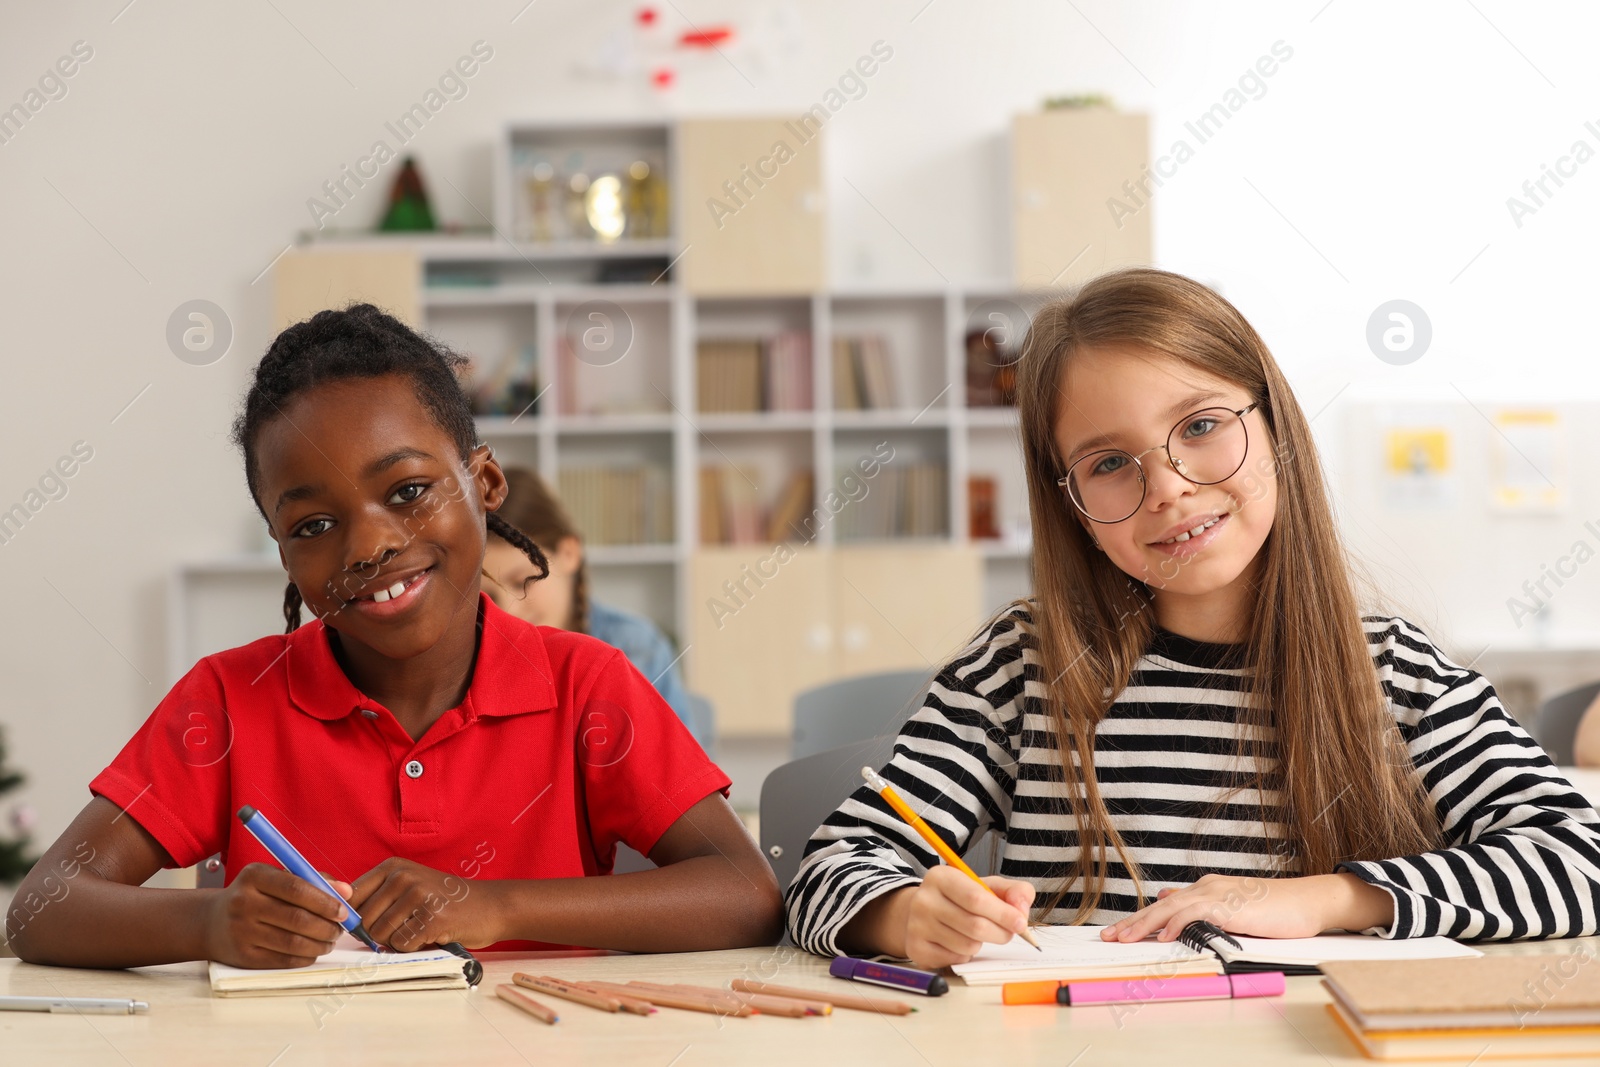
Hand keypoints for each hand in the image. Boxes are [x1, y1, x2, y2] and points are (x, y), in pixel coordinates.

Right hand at [203, 862, 351, 968]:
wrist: (210, 922)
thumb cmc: (256, 895)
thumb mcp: (276, 877)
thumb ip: (313, 880)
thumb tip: (346, 891)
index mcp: (254, 876)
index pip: (296, 888)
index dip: (325, 901)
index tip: (343, 910)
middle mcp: (243, 903)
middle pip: (297, 918)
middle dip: (327, 926)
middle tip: (340, 928)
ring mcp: (241, 931)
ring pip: (293, 942)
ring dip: (320, 943)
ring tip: (330, 939)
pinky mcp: (243, 956)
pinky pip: (284, 960)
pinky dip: (306, 957)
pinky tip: (313, 950)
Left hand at [347, 858, 494, 951]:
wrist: (491, 905)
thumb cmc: (446, 901)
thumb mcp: (410, 886)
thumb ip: (378, 898)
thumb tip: (342, 923)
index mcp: (393, 866)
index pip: (351, 897)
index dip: (354, 918)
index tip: (369, 925)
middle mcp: (403, 875)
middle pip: (364, 920)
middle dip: (379, 934)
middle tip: (404, 928)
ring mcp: (418, 894)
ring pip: (381, 935)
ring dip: (397, 941)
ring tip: (420, 929)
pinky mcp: (431, 917)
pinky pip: (401, 945)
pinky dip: (413, 948)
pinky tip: (431, 934)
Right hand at [900, 865, 1034, 968]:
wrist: (922, 912)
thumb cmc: (961, 899)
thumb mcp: (986, 886)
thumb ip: (1013, 891)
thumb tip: (1021, 910)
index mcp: (941, 877)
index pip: (976, 898)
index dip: (1003, 913)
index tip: (1020, 923)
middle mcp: (924, 900)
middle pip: (975, 926)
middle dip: (1000, 933)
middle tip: (1008, 933)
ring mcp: (917, 926)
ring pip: (967, 946)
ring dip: (981, 944)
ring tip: (975, 933)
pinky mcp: (916, 949)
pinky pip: (956, 959)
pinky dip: (966, 955)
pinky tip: (959, 943)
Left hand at [1100, 873, 1394, 943]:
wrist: (1309, 902)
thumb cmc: (1276, 909)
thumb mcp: (1234, 909)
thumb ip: (1206, 909)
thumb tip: (1172, 899)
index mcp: (1206, 889)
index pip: (1166, 904)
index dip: (1141, 919)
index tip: (1119, 931)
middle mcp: (1207, 887)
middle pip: (1161, 904)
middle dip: (1134, 921)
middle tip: (1110, 936)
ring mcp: (1218, 894)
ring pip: (1172, 907)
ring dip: (1146, 923)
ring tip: (1126, 938)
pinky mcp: (1230, 904)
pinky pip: (1196, 913)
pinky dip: (1177, 923)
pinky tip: (1163, 935)